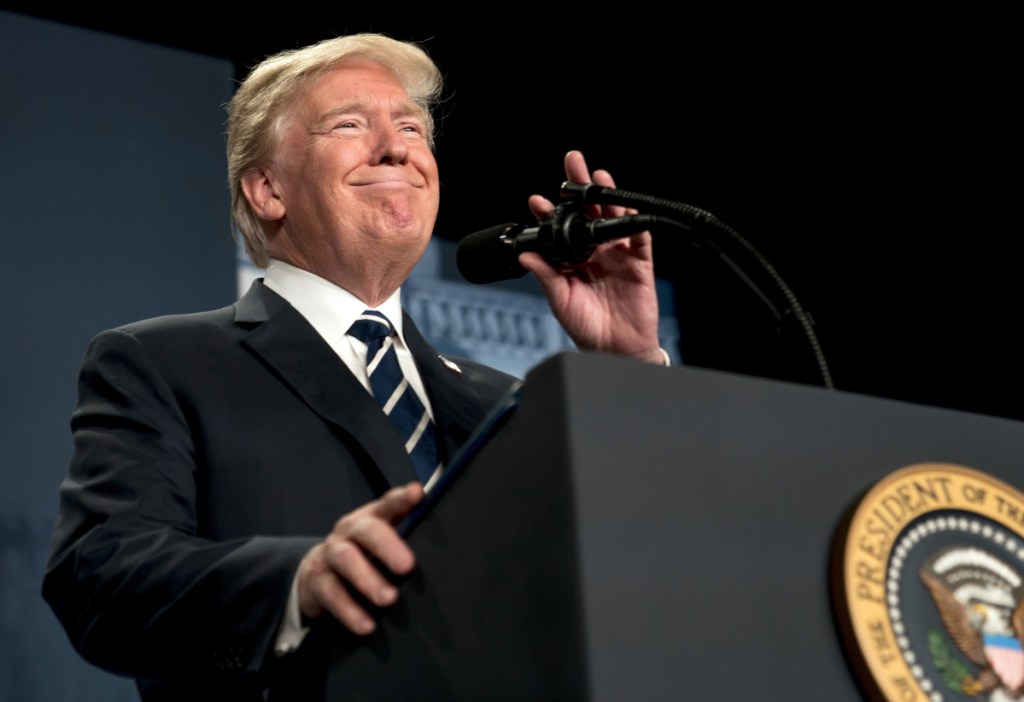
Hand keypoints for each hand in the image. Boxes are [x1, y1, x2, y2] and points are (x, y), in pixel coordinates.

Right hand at [296, 481, 423, 634]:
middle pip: (366, 530)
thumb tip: (443, 540)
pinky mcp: (317, 580)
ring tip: (389, 599)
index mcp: (371, 517)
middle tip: (407, 566)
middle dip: (387, 546)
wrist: (316, 574)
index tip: (417, 495)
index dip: (402, 499)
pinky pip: (331, 593)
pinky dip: (349, 610)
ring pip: (346, 559)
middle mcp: (349, 530)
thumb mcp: (384, 540)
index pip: (388, 503)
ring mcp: (330, 553)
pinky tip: (367, 625)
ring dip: (367, 579)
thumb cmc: (363, 554)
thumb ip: (408, 534)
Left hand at [521, 150, 663, 363]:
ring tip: (598, 177)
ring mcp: (617, 255)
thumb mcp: (560, 301)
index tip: (537, 200)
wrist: (616, 350)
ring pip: (612, 219)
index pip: (559, 229)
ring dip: (607, 197)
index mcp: (572, 260)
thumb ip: (545, 276)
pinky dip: (634, 222)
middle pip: (587, 213)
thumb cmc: (587, 328)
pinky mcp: (640, 263)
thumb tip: (524, 255)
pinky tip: (626, 208)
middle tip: (572, 162)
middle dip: (579, 188)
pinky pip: (639, 238)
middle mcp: (594, 252)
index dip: (549, 213)